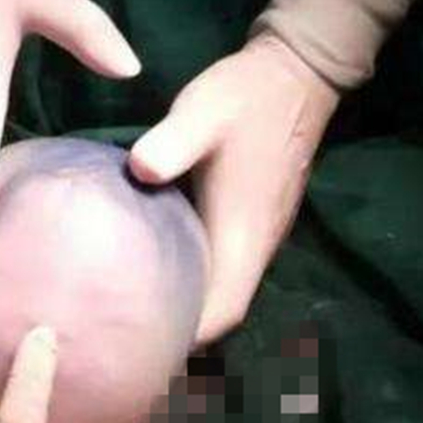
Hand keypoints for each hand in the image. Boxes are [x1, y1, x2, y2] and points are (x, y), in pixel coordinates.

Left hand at [130, 34, 338, 345]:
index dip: (190, 338)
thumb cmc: (247, 97)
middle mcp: (255, 246)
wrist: (295, 73)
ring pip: (222, 292)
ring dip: (187, 310)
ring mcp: (256, 236)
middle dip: (181, 335)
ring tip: (135, 317)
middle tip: (127, 341)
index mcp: (244, 235)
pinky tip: (157, 275)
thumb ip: (171, 142)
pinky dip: (194, 284)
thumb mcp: (203, 112)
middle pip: (221, 313)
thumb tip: (138, 170)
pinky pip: (222, 270)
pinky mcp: (250, 222)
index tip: (146, 349)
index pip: (223, 310)